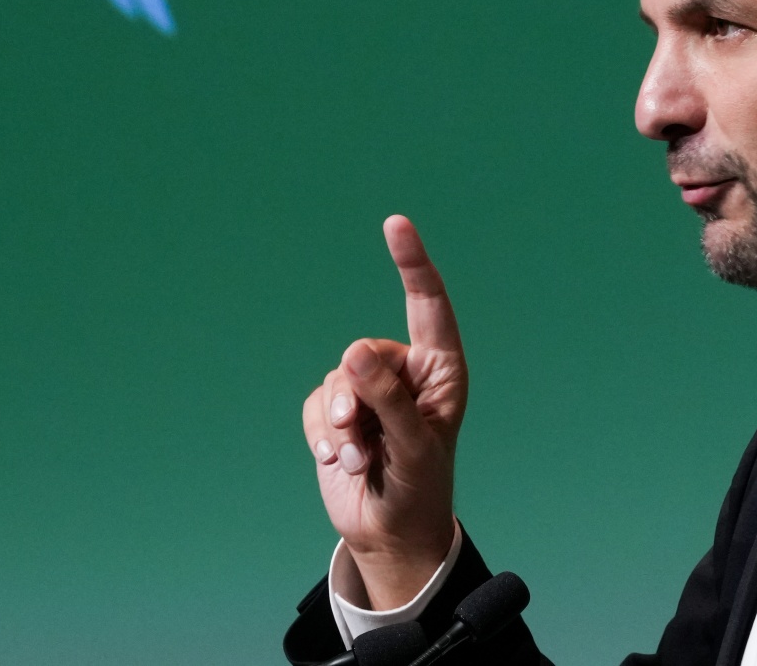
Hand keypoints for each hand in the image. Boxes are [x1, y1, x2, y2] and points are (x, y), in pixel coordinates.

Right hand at [302, 215, 467, 608]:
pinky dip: (323, 437)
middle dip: (355, 398)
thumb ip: (386, 398)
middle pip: (362, 353)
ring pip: (336, 380)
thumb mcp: (413, 445)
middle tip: (364, 440)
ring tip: (359, 461)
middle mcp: (405, 371)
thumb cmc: (419, 487)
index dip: (412, 262)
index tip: (396, 224)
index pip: (427, 303)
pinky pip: (316, 404)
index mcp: (440, 368)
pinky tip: (341, 463)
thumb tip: (353, 353)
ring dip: (340, 428)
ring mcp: (369, 391)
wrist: (389, 534)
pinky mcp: (338, 413)